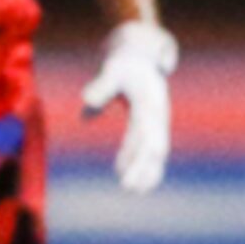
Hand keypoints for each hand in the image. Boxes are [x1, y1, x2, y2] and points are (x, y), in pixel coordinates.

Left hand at [80, 22, 178, 192]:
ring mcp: (156, 119)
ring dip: (145, 170)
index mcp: (151, 104)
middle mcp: (158, 115)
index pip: (148, 137)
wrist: (142, 53)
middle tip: (130, 189)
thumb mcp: (113, 71)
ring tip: (133, 189)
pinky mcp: (151, 122)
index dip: (137, 158)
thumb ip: (101, 87)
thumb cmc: (125, 63)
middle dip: (144, 170)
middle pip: (154, 148)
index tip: (124, 175)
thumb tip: (86, 102)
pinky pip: (147, 144)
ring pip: (154, 150)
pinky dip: (137, 158)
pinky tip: (122, 170)